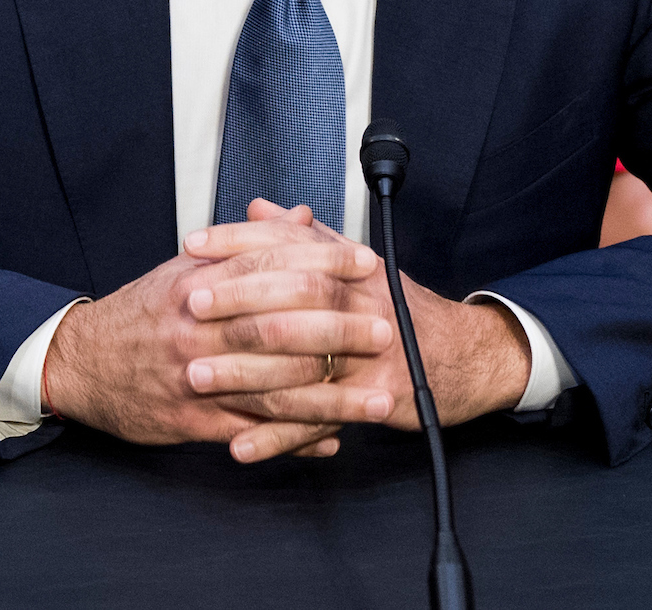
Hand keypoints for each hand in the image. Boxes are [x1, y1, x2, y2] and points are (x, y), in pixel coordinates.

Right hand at [41, 203, 397, 462]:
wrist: (81, 363)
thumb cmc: (143, 313)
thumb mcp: (187, 267)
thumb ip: (247, 244)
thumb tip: (300, 218)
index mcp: (200, 281)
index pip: (273, 263)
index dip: (325, 261)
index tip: (367, 263)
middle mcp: (199, 327)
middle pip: (280, 326)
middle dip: (339, 330)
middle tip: (385, 331)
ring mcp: (196, 377)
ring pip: (275, 388)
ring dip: (333, 397)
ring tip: (379, 398)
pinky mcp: (192, 421)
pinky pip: (253, 431)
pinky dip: (295, 438)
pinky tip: (332, 438)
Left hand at [184, 202, 530, 435]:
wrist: (464, 354)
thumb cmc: (400, 309)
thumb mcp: (356, 264)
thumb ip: (305, 238)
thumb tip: (259, 208)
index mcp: (351, 265)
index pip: (289, 242)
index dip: (239, 240)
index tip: (193, 243)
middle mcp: (361, 302)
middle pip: (293, 296)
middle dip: (237, 300)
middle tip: (187, 306)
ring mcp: (370, 353)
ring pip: (299, 361)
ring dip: (244, 373)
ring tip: (196, 377)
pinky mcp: (375, 398)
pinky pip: (318, 419)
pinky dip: (278, 437)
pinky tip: (239, 443)